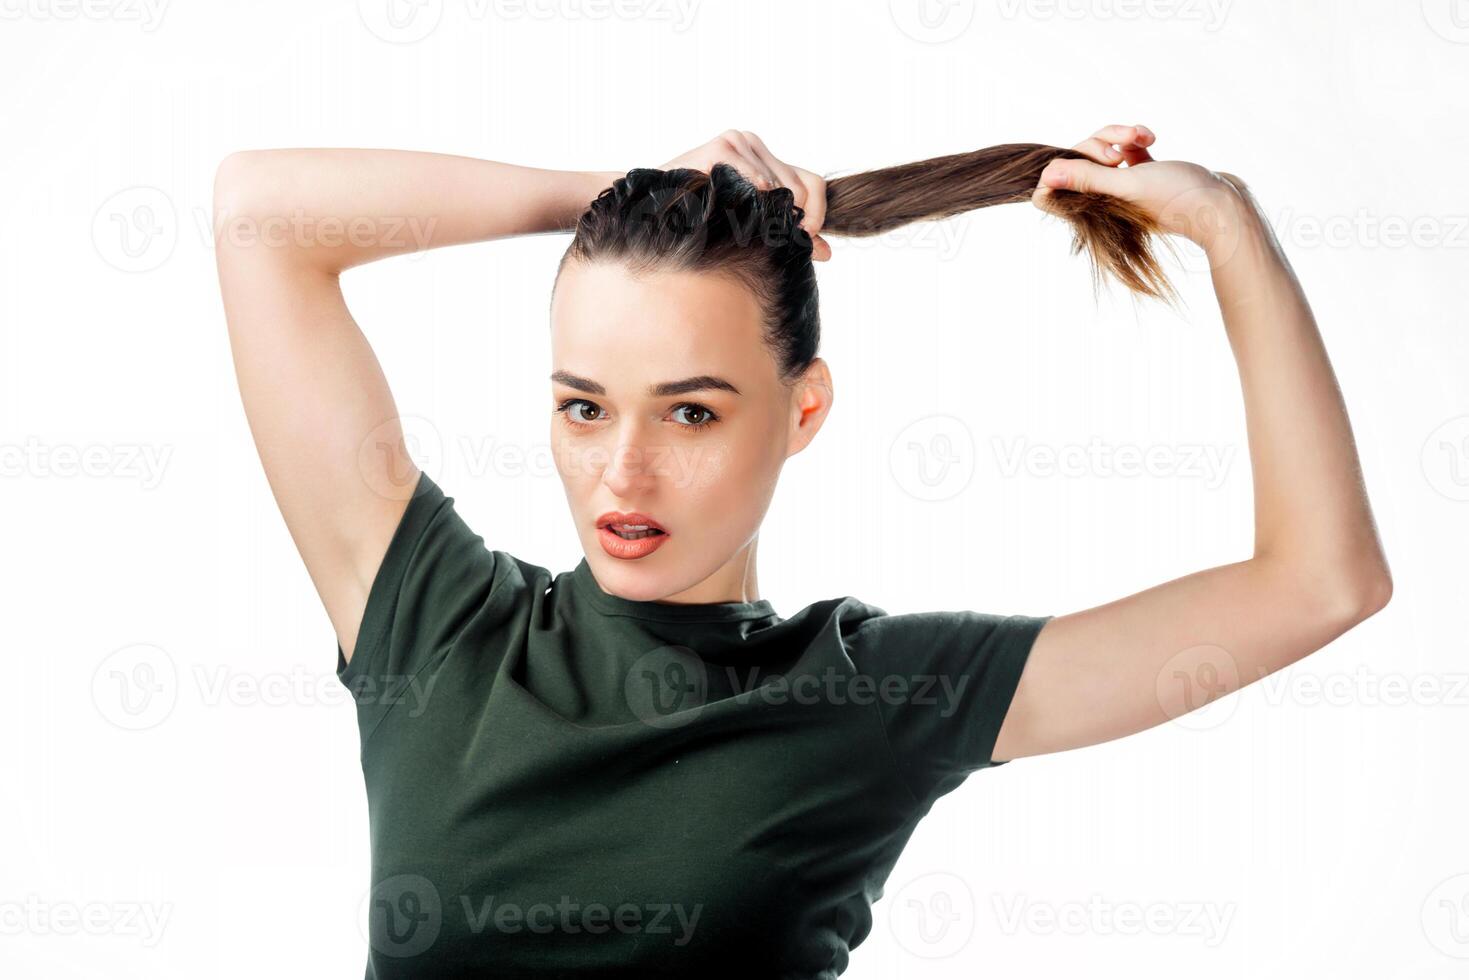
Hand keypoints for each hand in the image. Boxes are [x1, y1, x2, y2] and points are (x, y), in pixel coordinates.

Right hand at [660, 130, 831, 261]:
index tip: (809, 236)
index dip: (818, 211)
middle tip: (782, 240)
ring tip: (752, 229)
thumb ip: (790, 234)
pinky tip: (746, 207)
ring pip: (778, 183)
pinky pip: (752, 174)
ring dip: (769, 212)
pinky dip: (754, 193)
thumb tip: (828, 253)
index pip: (813, 182)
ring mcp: (739, 142)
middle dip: (795, 217)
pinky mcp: (721, 146)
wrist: (654, 207)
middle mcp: (755, 145)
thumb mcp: (749, 224)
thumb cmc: (700, 217)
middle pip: (800, 186)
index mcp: (765, 161)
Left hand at [1031, 123, 1246, 254]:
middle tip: (1118, 154)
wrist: (1222, 205)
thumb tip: (1045, 175)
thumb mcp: (1129, 184)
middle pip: (1077, 161)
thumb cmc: (1178, 199)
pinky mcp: (1142, 173)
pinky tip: (1151, 140)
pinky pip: (1125, 148)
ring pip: (1103, 150)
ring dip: (1119, 136)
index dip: (1055, 172)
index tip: (1076, 161)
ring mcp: (1122, 185)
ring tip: (1142, 138)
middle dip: (1096, 144)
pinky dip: (1134, 138)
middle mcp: (1102, 199)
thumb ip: (1088, 179)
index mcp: (1091, 208)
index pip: (1049, 193)